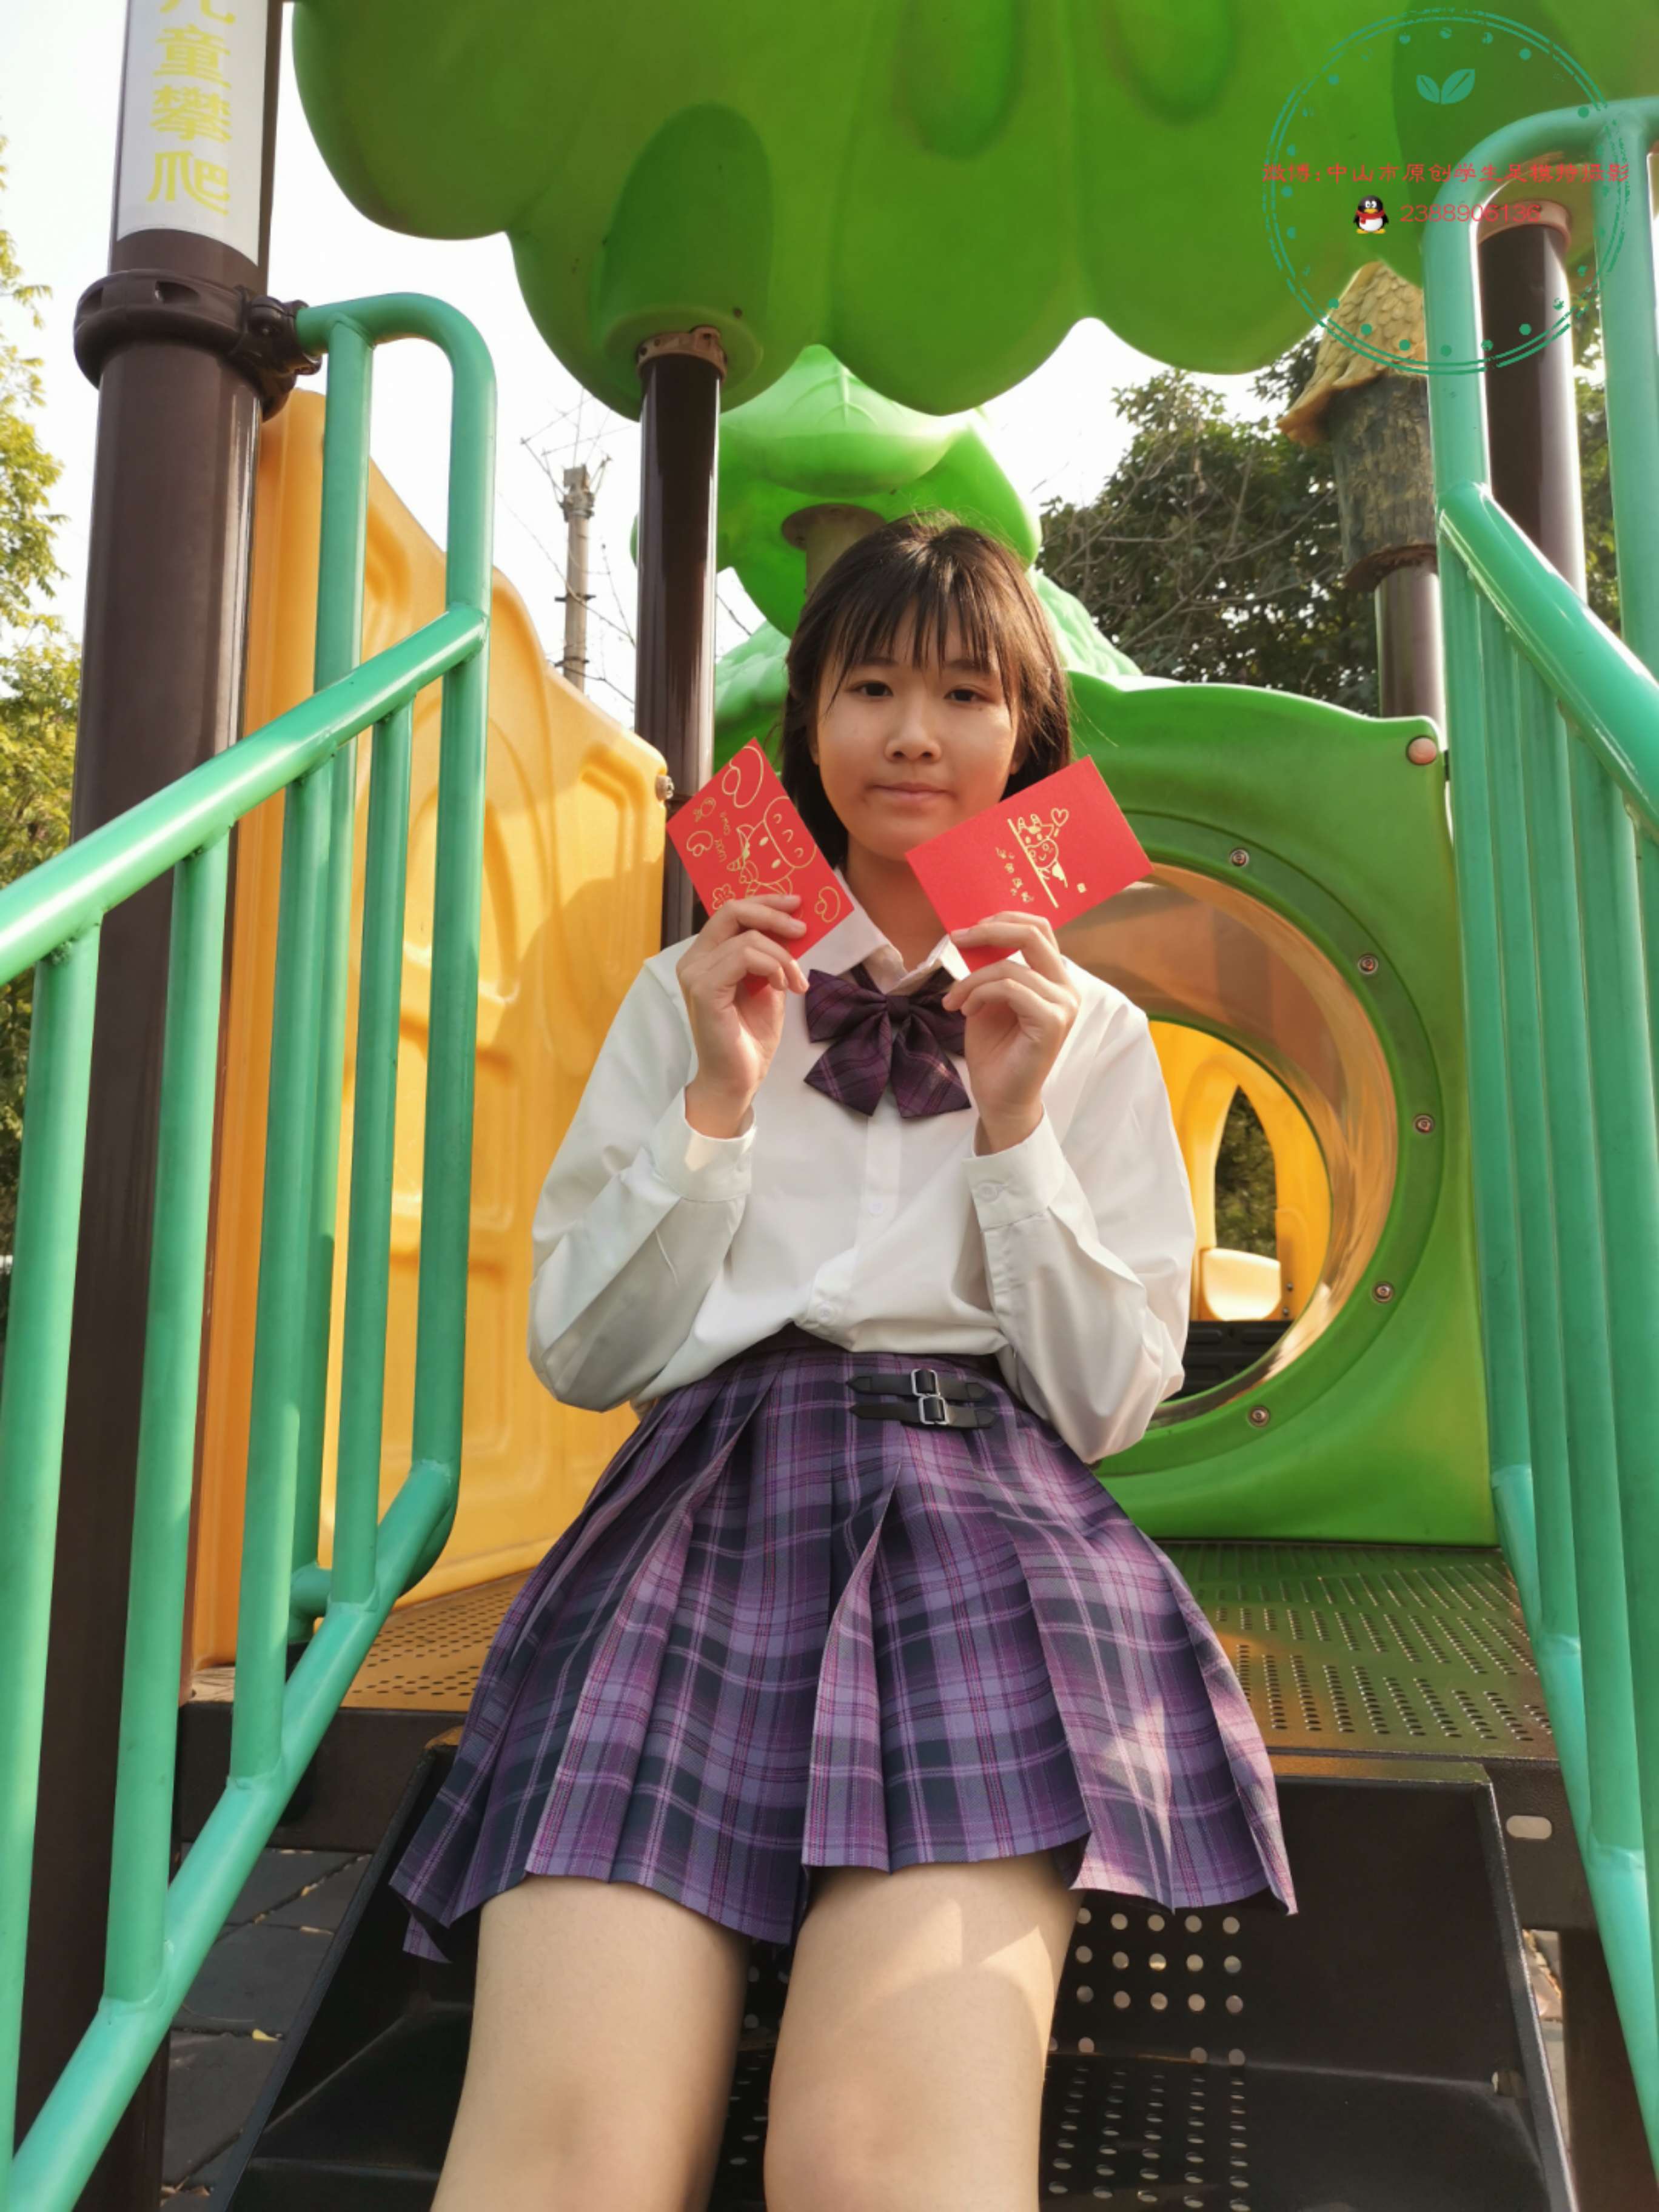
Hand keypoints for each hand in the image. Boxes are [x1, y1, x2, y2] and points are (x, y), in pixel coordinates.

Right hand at [676, 891, 809, 1116]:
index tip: (796, 904)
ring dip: (782, 957)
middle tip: (803, 929)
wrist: (739, 1079)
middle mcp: (694, 960)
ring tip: (795, 982)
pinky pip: (743, 957)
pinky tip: (780, 986)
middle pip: (732, 911)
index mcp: (706, 956)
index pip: (731, 912)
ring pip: (747, 938)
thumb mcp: (768, 986)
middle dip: (773, 914)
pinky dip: (770, 966)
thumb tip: (793, 927)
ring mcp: (695, 974)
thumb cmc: (750, 1037)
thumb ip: (771, 956)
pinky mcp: (703, 990)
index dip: (765, 901)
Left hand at [940, 914, 1080, 1136]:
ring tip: (955, 1000)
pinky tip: (967, 1010)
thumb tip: (975, 933)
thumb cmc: (995, 1050)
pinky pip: (1010, 988)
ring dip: (971, 979)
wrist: (999, 1097)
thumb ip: (991, 967)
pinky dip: (980, 994)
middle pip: (1033, 933)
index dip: (1004, 918)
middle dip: (989, 931)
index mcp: (1055, 978)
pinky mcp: (1052, 1022)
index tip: (968, 928)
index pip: (1039, 929)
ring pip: (1010, 966)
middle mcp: (1066, 988)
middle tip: (957, 938)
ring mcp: (1063, 1005)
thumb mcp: (988, 998)